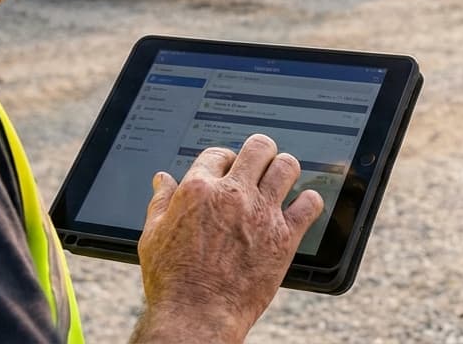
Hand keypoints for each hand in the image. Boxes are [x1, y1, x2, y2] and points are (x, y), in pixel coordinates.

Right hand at [134, 134, 323, 343]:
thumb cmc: (172, 281)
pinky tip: (301, 206)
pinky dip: (309, 201)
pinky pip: (310, 204)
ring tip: (281, 178)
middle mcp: (232, 195)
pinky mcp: (284, 236)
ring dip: (285, 169)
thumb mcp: (153, 236)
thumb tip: (163, 180)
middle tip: (260, 163)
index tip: (227, 170)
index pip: (218, 153)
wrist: (197, 315)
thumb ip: (160, 202)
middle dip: (261, 152)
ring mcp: (261, 213)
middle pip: (259, 148)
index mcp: (198, 190)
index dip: (223, 160)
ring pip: (287, 167)